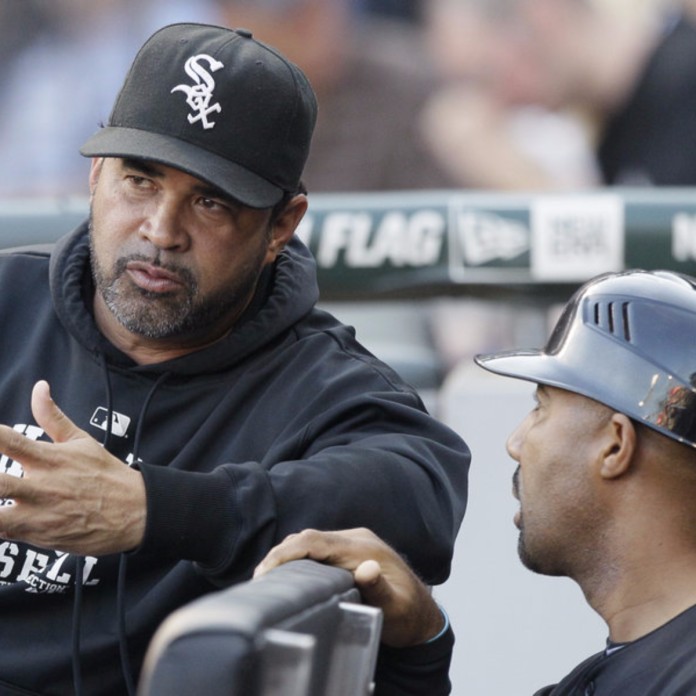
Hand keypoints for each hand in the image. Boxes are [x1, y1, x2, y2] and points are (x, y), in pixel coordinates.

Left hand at [0, 381, 145, 554]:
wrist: (134, 512)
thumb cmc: (106, 474)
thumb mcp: (82, 441)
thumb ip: (52, 417)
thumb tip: (39, 387)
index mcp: (50, 458)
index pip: (9, 441)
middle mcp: (41, 486)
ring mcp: (38, 514)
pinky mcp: (38, 536)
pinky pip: (4, 534)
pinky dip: (0, 526)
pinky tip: (3, 518)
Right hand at [254, 528, 444, 646]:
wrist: (422, 614)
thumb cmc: (408, 615)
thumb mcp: (396, 607)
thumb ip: (380, 588)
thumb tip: (367, 568)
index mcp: (362, 548)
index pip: (315, 541)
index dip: (287, 552)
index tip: (265, 571)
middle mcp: (356, 539)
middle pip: (308, 538)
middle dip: (280, 554)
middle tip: (258, 580)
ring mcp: (353, 543)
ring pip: (311, 541)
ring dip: (288, 554)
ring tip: (266, 578)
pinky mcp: (350, 551)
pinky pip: (318, 547)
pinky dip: (299, 556)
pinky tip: (288, 573)